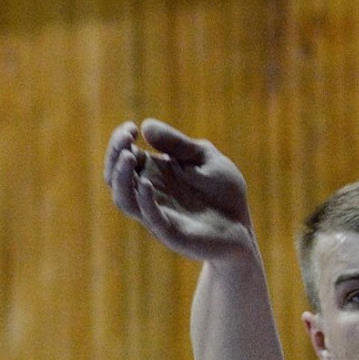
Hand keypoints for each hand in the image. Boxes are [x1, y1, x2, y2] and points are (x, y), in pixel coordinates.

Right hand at [103, 119, 259, 266]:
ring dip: (121, 177)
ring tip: (129, 156)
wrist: (242, 227)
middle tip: (127, 138)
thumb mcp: (204, 158)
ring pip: (124, 199)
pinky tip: (147, 183)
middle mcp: (149, 195)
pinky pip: (151, 218)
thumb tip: (145, 125)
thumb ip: (178, 144)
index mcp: (154, 174)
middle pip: (116, 177)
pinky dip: (145, 200)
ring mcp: (158, 215)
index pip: (123, 157)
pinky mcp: (172, 234)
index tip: (131, 127)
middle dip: (115, 154)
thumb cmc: (223, 192)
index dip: (120, 142)